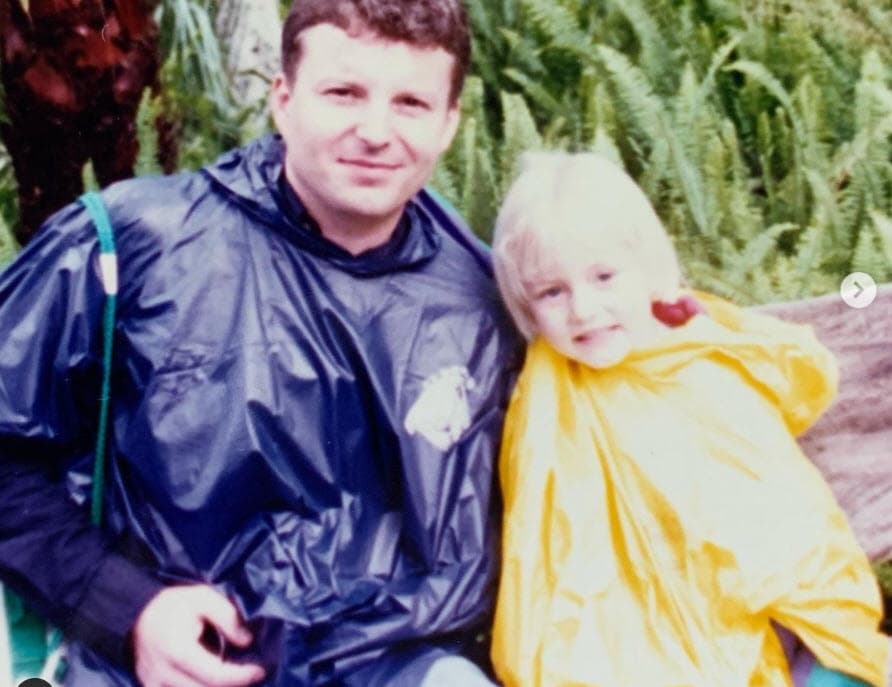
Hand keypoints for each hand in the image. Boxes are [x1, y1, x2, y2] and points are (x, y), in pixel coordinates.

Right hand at [132, 584, 265, 686]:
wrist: (136, 616)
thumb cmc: (173, 605)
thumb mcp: (202, 597)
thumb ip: (227, 616)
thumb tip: (246, 641)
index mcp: (177, 650)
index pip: (215, 676)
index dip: (241, 677)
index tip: (260, 670)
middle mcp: (163, 675)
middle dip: (233, 686)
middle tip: (251, 675)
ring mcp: (155, 686)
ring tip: (234, 677)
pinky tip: (212, 682)